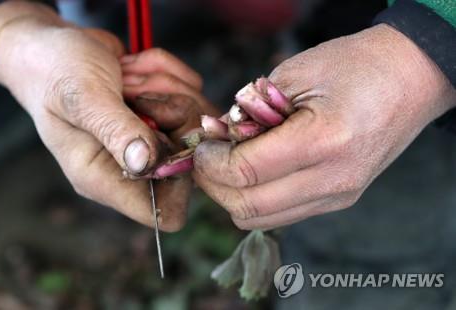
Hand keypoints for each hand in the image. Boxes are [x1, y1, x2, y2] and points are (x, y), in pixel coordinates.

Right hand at [0, 2, 211, 230]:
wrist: (51, 45)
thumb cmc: (55, 71)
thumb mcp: (82, 97)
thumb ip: (116, 131)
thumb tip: (147, 165)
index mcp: (104, 178)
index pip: (163, 212)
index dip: (178, 177)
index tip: (165, 131)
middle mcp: (130, 166)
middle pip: (192, 162)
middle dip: (175, 114)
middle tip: (139, 92)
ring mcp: (148, 142)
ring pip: (195, 124)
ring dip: (168, 88)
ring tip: (127, 75)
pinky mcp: (160, 117)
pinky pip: (191, 95)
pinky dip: (169, 73)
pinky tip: (133, 68)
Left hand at [193, 24, 455, 229]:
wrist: (409, 79)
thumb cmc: (354, 66)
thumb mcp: (293, 75)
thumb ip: (248, 110)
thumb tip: (216, 137)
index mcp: (323, 141)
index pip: (245, 173)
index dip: (210, 163)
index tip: (202, 145)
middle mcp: (333, 180)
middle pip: (249, 208)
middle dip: (215, 185)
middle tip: (207, 157)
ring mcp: (338, 196)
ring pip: (262, 220)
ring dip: (233, 196)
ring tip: (229, 163)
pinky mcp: (339, 200)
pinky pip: (282, 214)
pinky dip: (257, 198)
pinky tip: (256, 170)